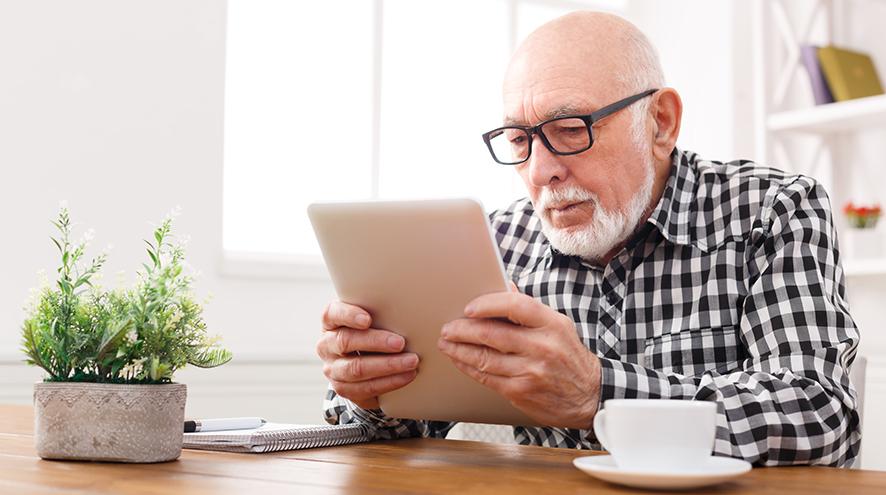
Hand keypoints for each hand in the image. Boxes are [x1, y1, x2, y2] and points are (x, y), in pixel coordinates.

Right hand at [317, 301, 418, 409]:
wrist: (360, 366)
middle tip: (401, 343)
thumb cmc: (370, 333)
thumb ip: (379, 312)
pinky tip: (406, 376)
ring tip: (411, 362)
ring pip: (356, 368)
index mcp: (330, 322)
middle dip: (376, 342)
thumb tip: (409, 306)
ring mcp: (332, 368)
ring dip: (388, 365)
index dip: (349, 315)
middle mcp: (326, 345)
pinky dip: (389, 382)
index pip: (332, 314)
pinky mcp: (343, 388)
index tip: (368, 319)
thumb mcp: (370, 320)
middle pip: (346, 341)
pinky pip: (365, 387)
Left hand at [437, 286, 600, 428]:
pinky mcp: (520, 392)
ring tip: (446, 342)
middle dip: (462, 330)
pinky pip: (486, 378)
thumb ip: (529, 309)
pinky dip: (468, 367)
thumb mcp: (558, 326)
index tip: (468, 308)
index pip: (514, 306)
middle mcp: (541, 347)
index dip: (487, 304)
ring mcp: (530, 371)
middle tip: (448, 327)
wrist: (589, 395)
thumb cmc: (569, 356)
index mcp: (551, 325)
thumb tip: (505, 287)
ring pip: (484, 358)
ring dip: (459, 349)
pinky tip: (460, 360)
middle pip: (491, 334)